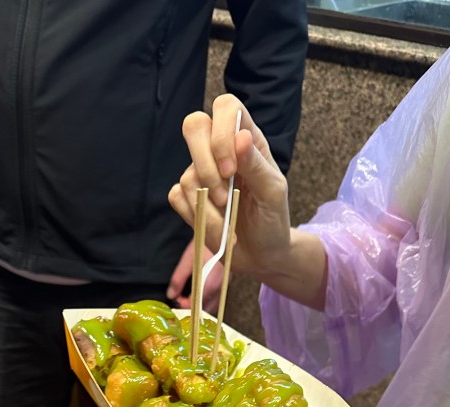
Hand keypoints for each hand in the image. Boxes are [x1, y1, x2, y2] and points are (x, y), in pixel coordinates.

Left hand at [166, 240, 223, 313]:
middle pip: (205, 309)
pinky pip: (216, 298)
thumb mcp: (188, 260)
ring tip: (189, 296)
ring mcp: (224, 286)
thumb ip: (178, 279)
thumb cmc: (205, 244)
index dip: (183, 305)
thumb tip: (170, 295)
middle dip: (192, 307)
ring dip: (200, 305)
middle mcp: (218, 290)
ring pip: (212, 305)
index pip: (195, 306)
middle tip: (181, 298)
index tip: (175, 297)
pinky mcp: (226, 282)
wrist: (222, 233)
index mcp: (209, 286)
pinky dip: (207, 299)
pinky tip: (200, 291)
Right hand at [169, 94, 326, 310]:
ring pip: (186, 174)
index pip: (226, 107)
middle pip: (193, 126)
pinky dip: (195, 215)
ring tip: (228, 220)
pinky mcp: (187, 198)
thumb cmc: (272, 220)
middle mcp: (220, 151)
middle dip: (205, 163)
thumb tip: (239, 137)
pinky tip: (214, 225)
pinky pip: (176, 197)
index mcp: (246, 140)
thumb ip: (256, 165)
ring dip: (207, 204)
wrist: (262, 256)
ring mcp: (200, 173)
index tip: (231, 169)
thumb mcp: (273, 193)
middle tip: (223, 194)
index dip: (222, 131)